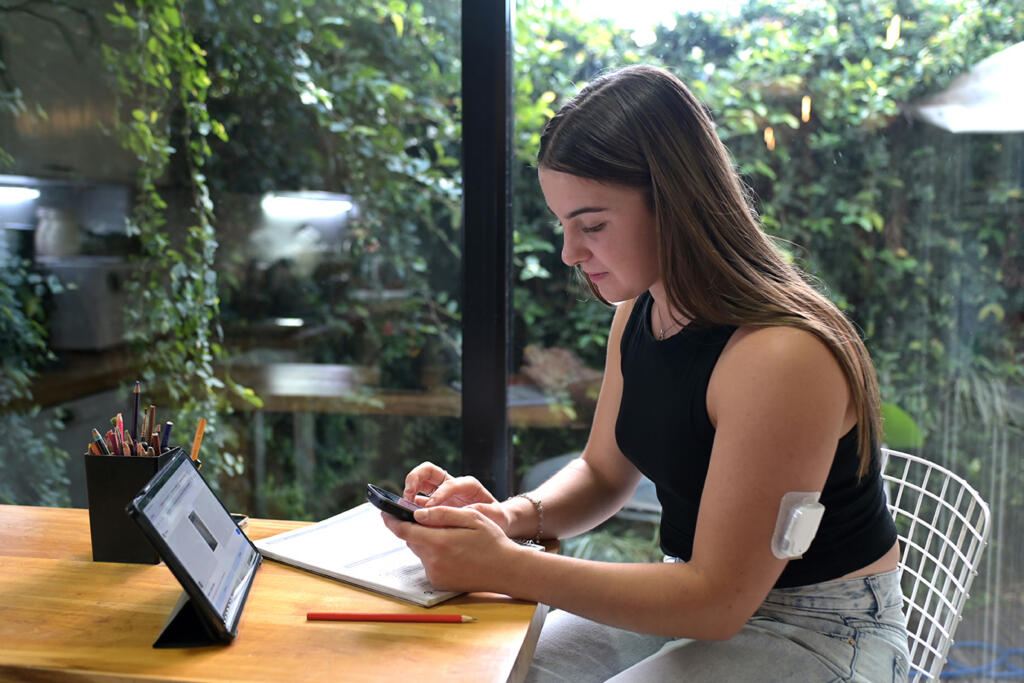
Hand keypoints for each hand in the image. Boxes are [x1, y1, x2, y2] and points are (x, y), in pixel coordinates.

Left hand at [381, 505, 522, 592]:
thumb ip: (442, 514)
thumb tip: (417, 514)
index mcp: (440, 542)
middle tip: (429, 520)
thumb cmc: (492, 541)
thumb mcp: (471, 518)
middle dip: (416, 529)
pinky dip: (435, 555)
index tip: (385, 512)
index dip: (392, 520)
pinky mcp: (439, 583)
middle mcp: (434, 561)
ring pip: (421, 551)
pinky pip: (429, 564)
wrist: (507, 570)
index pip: (405, 530)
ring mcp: (436, 574)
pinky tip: (454, 552)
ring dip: (427, 542)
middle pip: (412, 540)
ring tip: (450, 537)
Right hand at [404, 462, 514, 534]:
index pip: (449, 484)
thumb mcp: (496, 515)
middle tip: (408, 494)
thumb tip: (468, 511)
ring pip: (420, 481)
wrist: (495, 522)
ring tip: (403, 504)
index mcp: (468, 485)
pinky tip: (405, 515)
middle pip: (429, 470)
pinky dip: (409, 504)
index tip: (430, 508)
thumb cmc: (496, 518)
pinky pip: (418, 498)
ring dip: (408, 489)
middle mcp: (452, 484)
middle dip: (415, 478)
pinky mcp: (434, 502)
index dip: (438, 495)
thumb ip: (485, 511)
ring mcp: (441, 492)